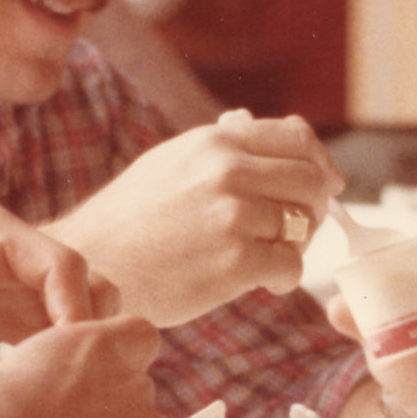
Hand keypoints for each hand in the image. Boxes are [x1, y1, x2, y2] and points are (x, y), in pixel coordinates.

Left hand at [0, 201, 117, 394]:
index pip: (63, 267)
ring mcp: (2, 291)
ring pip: (68, 317)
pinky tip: (45, 403)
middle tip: (77, 385)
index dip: (78, 315)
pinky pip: (43, 343)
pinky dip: (50, 368)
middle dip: (86, 332)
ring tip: (63, 398)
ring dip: (72, 352)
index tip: (75, 366)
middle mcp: (5, 256)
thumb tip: (21, 400)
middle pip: (81, 287)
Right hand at [46, 112, 343, 328]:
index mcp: (216, 141)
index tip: (324, 186)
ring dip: (293, 246)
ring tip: (264, 257)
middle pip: (311, 181)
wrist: (91, 263)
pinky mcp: (235, 263)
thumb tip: (298, 137)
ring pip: (303, 226)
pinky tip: (262, 280)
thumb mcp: (175, 161)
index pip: (298, 140)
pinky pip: (291, 266)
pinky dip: (284, 277)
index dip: (319, 164)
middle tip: (296, 230)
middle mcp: (228, 171)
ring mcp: (232, 216)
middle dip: (313, 207)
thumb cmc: (133, 217)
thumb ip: (232, 147)